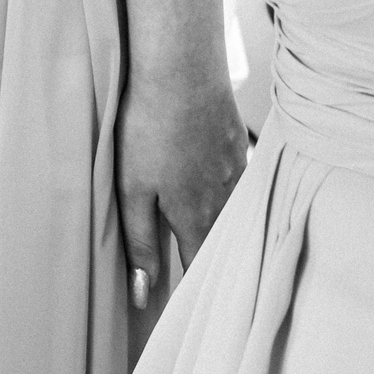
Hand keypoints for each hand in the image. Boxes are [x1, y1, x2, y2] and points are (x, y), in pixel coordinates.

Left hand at [118, 57, 248, 305]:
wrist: (183, 67)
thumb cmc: (148, 126)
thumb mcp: (132, 189)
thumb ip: (141, 242)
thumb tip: (142, 292)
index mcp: (196, 218)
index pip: (199, 269)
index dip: (191, 289)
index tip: (183, 305)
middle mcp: (226, 202)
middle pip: (221, 244)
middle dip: (209, 260)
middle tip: (194, 272)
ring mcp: (238, 172)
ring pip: (233, 213)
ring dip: (221, 225)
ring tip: (204, 231)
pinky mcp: (240, 146)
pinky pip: (239, 182)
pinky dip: (228, 192)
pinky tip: (212, 182)